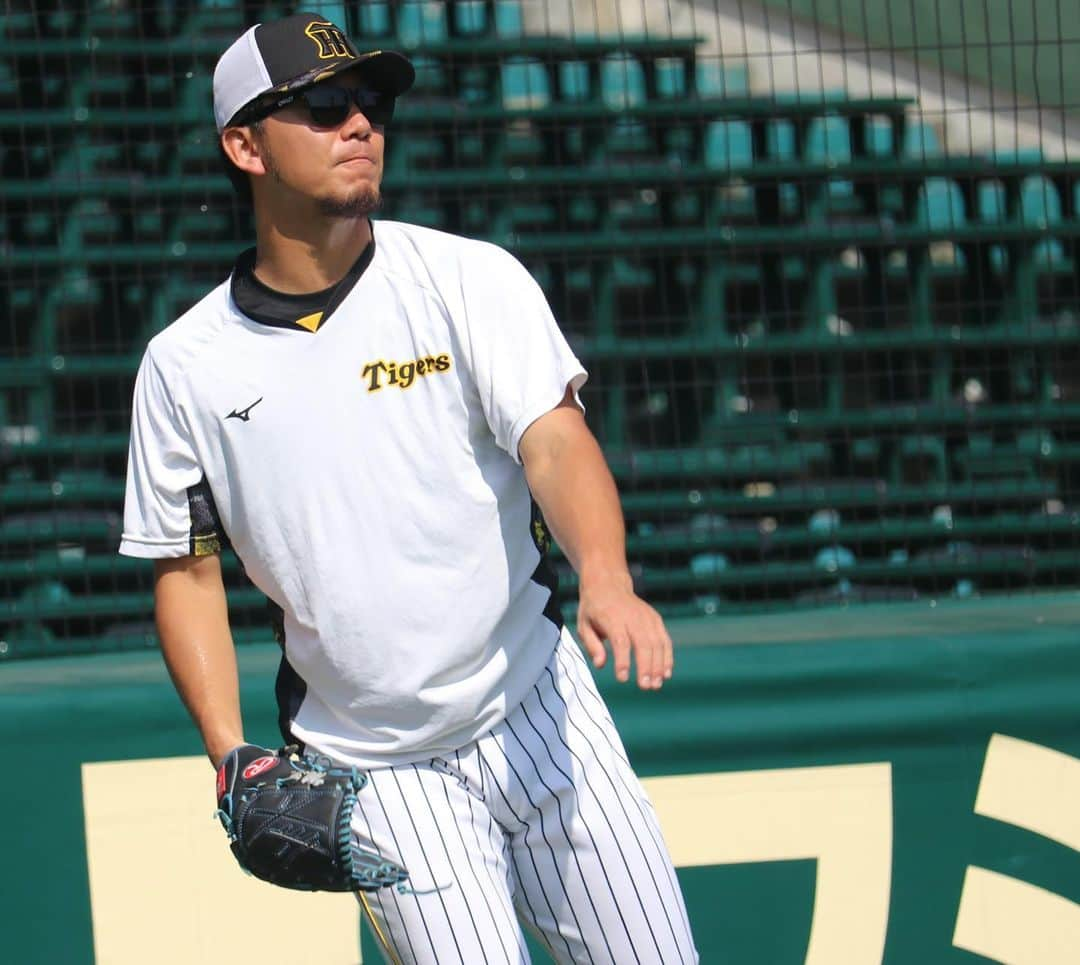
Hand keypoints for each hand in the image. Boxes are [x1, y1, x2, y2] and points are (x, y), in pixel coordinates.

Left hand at [576, 574, 672, 689]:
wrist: (609, 584)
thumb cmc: (594, 609)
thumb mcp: (583, 624)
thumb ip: (591, 645)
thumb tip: (600, 664)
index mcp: (612, 617)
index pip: (620, 641)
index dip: (623, 660)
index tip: (622, 678)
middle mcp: (632, 616)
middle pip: (643, 643)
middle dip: (646, 667)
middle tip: (645, 687)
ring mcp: (646, 617)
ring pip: (657, 643)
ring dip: (658, 665)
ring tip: (656, 684)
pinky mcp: (655, 619)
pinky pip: (664, 639)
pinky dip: (667, 656)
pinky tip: (666, 673)